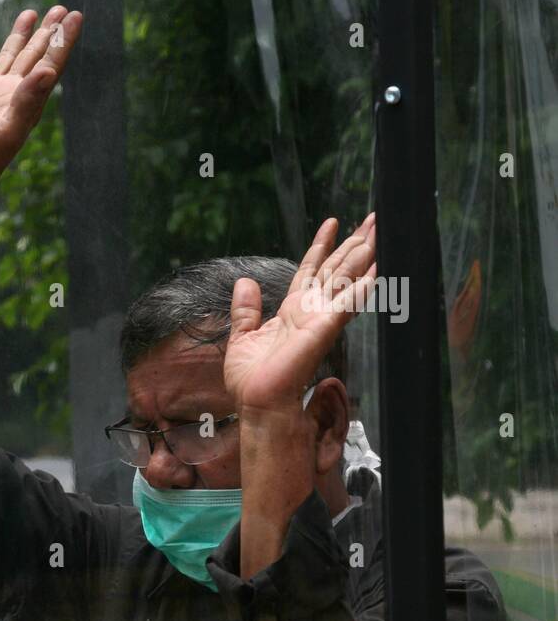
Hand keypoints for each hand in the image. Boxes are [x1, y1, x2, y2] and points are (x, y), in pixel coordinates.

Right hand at [0, 6, 82, 191]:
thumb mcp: (8, 129)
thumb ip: (27, 100)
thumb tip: (48, 71)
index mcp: (27, 102)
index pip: (50, 64)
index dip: (63, 40)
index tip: (74, 16)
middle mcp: (13, 97)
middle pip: (34, 57)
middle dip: (48, 34)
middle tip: (59, 9)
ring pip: (8, 59)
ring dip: (19, 38)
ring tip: (29, 14)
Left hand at [224, 214, 376, 415]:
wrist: (258, 402)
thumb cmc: (252, 379)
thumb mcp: (242, 336)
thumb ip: (246, 309)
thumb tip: (245, 282)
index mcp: (293, 310)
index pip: (311, 269)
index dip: (322, 246)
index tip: (332, 224)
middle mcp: (311, 310)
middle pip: (337, 269)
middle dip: (354, 243)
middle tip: (374, 219)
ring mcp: (320, 319)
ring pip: (345, 279)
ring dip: (363, 256)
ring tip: (378, 232)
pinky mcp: (323, 330)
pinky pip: (345, 305)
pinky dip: (360, 289)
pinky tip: (375, 272)